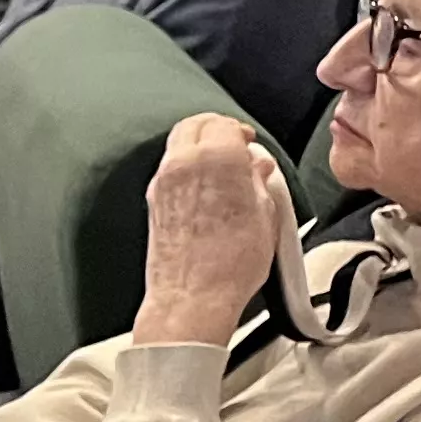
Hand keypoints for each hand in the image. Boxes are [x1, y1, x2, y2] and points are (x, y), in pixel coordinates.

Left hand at [129, 115, 289, 347]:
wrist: (193, 297)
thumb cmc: (232, 263)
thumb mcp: (266, 216)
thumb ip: (260, 182)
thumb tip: (256, 170)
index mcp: (217, 158)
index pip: (225, 124)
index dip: (241, 131)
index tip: (251, 142)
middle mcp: (184, 163)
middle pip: (194, 125)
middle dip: (215, 129)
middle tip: (235, 144)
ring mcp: (163, 182)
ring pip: (178, 144)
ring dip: (199, 146)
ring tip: (222, 168)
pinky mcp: (154, 202)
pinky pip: (170, 169)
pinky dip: (187, 168)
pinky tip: (206, 189)